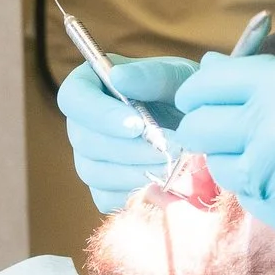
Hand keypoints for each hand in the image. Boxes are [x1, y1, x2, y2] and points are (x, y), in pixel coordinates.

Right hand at [59, 55, 197, 213]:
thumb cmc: (186, 93)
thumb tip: (118, 78)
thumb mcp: (176, 76)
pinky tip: (165, 183)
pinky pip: (106, 198)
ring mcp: (89, 158)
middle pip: (84, 141)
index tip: (137, 125)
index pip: (74, 98)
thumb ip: (150, 76)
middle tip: (167, 151)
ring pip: (94, 172)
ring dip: (134, 173)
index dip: (100, 115)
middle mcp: (83, 123)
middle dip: (127, 149)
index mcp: (90, 85)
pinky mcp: (103, 188)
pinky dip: (135, 194)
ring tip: (172, 167)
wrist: (201, 129)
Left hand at [170, 53, 274, 252]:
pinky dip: (266, 189)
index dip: (200, 92)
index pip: (206, 85)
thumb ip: (267, 78)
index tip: (204, 99)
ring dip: (238, 160)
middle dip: (207, 128)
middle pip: (200, 130)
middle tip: (230, 129)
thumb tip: (210, 71)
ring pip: (223, 170)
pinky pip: (256, 201)